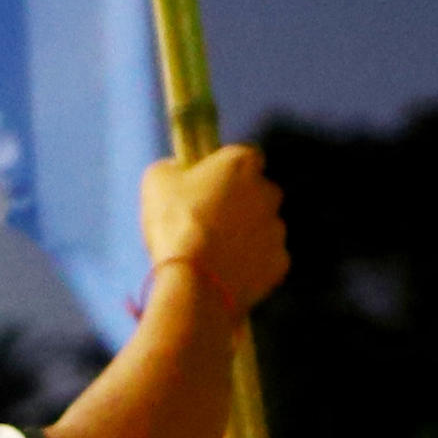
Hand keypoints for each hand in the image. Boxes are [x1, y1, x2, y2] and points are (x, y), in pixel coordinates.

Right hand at [135, 145, 287, 320]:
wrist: (193, 283)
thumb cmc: (174, 224)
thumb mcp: (157, 180)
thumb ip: (174, 167)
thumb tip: (179, 170)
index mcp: (241, 163)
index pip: (244, 155)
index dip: (226, 170)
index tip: (208, 185)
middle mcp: (268, 191)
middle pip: (257, 192)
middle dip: (238, 203)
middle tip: (208, 221)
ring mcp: (277, 228)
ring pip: (262, 226)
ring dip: (244, 234)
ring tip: (213, 253)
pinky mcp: (280, 262)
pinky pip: (265, 258)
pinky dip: (249, 264)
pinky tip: (225, 272)